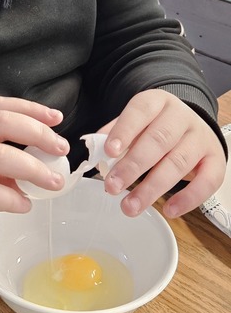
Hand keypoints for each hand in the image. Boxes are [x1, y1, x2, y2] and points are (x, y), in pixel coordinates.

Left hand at [100, 90, 225, 218]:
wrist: (191, 126)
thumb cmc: (156, 127)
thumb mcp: (135, 123)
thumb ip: (116, 135)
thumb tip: (97, 153)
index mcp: (158, 102)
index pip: (141, 111)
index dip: (125, 131)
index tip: (109, 152)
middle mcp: (182, 117)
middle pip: (159, 140)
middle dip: (133, 166)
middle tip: (112, 186)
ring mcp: (201, 138)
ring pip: (178, 163)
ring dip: (152, 188)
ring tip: (130, 206)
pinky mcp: (215, 159)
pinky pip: (207, 180)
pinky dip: (188, 198)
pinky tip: (169, 210)